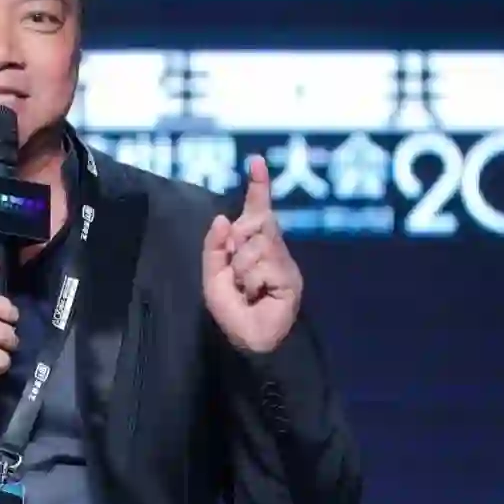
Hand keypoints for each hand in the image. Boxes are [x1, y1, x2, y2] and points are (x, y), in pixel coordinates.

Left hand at [202, 156, 303, 353]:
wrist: (248, 340)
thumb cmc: (232, 311)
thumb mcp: (213, 277)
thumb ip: (215, 248)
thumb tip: (223, 218)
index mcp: (251, 246)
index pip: (256, 211)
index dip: (257, 188)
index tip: (256, 162)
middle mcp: (270, 249)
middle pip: (257, 222)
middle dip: (239, 242)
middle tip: (238, 273)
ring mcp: (282, 261)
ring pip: (257, 243)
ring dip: (242, 269)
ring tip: (246, 290)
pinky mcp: (290, 276)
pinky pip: (264, 264)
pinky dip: (253, 280)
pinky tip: (257, 294)